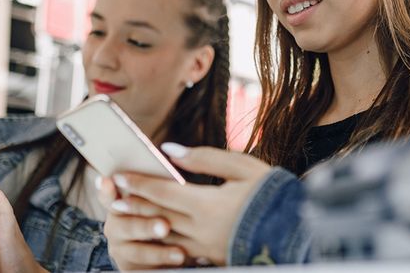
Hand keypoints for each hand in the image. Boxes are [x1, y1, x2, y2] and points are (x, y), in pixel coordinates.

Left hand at [99, 144, 272, 268]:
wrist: (297, 231)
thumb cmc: (271, 193)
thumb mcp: (242, 167)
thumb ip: (205, 158)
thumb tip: (171, 150)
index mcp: (206, 205)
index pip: (162, 192)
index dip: (139, 183)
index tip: (120, 175)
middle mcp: (200, 230)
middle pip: (158, 216)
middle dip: (134, 205)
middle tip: (112, 198)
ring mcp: (205, 248)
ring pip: (165, 236)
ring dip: (143, 224)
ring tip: (127, 216)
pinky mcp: (212, 258)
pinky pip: (180, 251)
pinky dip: (163, 242)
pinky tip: (155, 236)